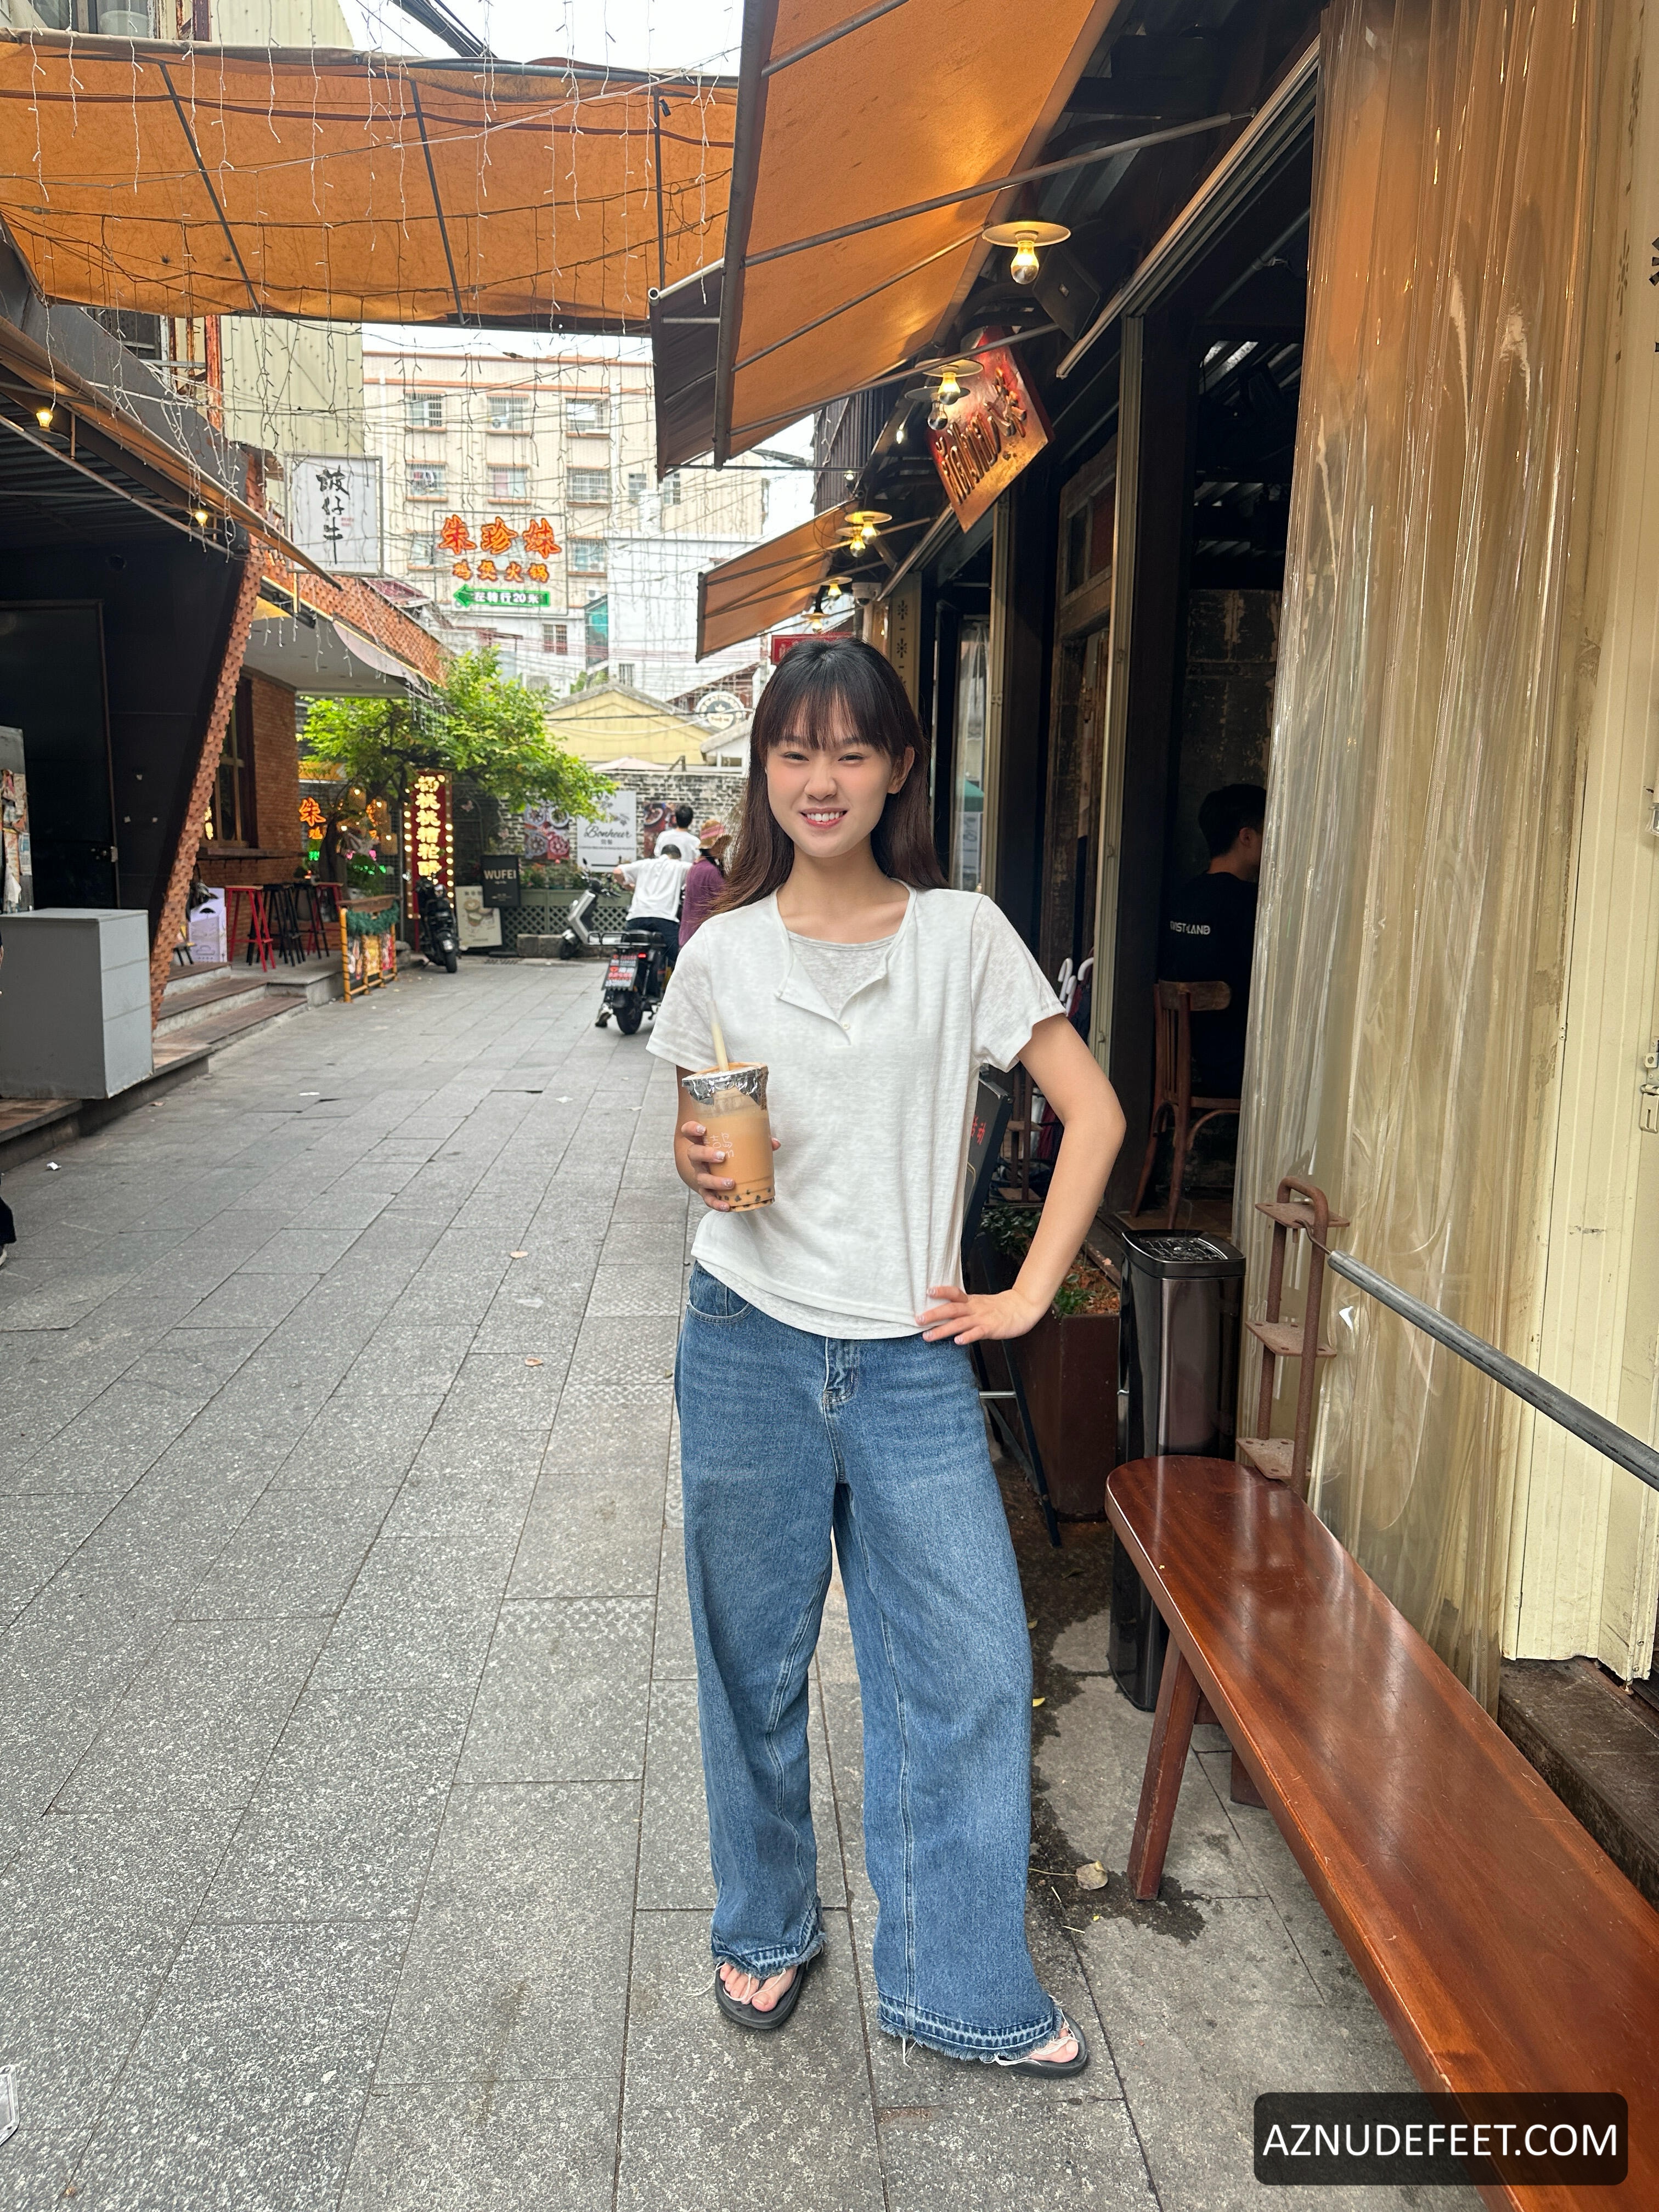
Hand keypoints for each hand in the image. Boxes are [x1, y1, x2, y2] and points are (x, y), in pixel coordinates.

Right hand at [679, 1119, 779, 1210]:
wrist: (712, 1168)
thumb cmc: (726, 1150)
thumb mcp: (736, 1142)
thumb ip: (755, 1140)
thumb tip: (775, 1143)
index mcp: (701, 1141)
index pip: (688, 1131)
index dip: (691, 1129)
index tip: (702, 1129)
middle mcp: (697, 1158)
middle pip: (693, 1154)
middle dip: (706, 1155)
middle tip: (722, 1156)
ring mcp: (700, 1174)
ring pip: (701, 1178)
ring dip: (715, 1181)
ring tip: (731, 1183)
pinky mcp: (705, 1190)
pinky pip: (708, 1198)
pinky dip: (716, 1203)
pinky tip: (727, 1206)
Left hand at [917, 1284, 1043, 1344]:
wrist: (1022, 1308)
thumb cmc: (998, 1308)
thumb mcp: (979, 1303)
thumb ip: (963, 1307)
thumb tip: (942, 1312)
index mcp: (971, 1301)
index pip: (954, 1293)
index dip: (941, 1291)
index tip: (927, 1291)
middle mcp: (974, 1308)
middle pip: (951, 1309)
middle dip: (933, 1314)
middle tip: (918, 1320)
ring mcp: (982, 1319)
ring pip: (959, 1323)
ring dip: (942, 1330)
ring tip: (928, 1336)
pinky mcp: (991, 1329)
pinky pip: (977, 1333)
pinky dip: (967, 1337)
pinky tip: (958, 1341)